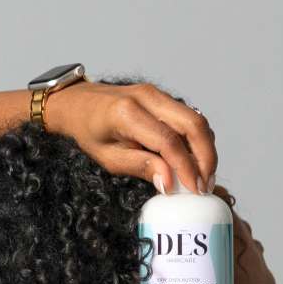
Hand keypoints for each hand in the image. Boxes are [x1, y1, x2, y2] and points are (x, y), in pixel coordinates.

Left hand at [48, 80, 216, 193]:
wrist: (76, 102)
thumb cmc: (87, 131)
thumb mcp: (107, 157)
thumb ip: (141, 167)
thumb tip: (169, 182)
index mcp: (127, 113)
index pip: (169, 141)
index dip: (186, 168)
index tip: (194, 190)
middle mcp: (146, 97)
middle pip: (192, 125)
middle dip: (206, 158)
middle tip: (205, 185)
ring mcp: (157, 94)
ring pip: (196, 120)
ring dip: (206, 149)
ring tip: (204, 176)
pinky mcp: (163, 97)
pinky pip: (189, 117)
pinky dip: (198, 139)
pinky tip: (195, 160)